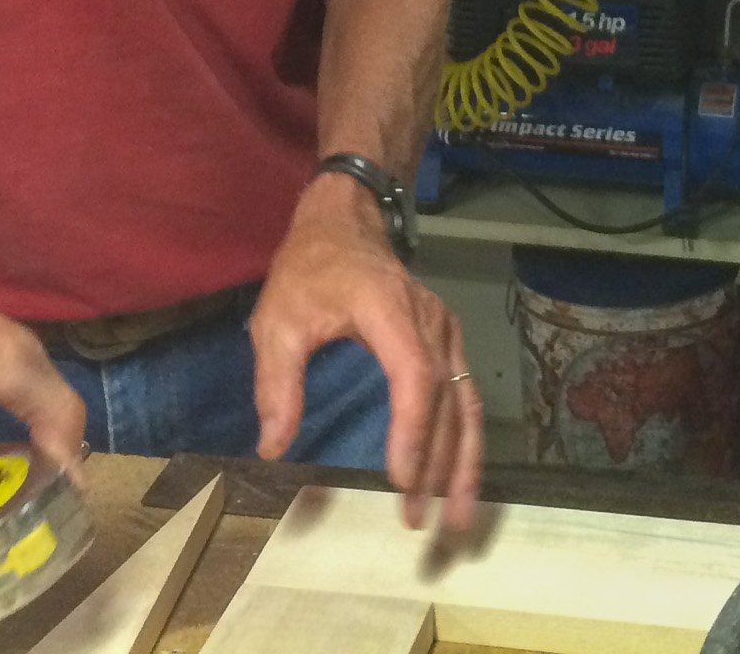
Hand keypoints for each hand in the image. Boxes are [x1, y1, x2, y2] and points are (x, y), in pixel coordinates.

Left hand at [251, 176, 481, 533]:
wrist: (345, 220)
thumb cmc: (309, 268)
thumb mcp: (278, 318)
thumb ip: (276, 380)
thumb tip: (273, 446)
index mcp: (388, 309)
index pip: (414, 373)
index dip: (413, 427)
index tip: (401, 478)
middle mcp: (428, 320)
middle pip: (446, 397)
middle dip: (438, 463)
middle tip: (417, 520)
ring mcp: (444, 328)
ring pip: (465, 399)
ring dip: (464, 460)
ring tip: (457, 518)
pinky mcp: (446, 339)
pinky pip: (463, 392)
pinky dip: (465, 438)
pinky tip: (459, 478)